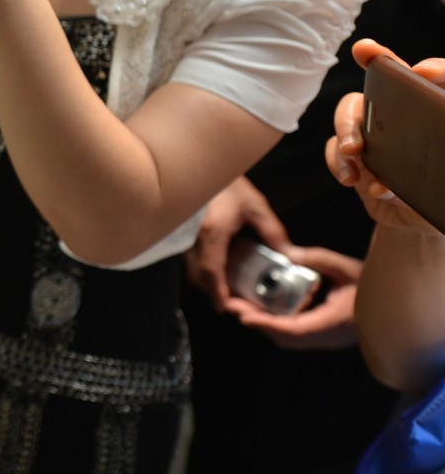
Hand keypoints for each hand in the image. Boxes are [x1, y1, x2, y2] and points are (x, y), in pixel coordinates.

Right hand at [186, 176, 292, 310]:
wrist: (202, 165)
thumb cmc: (229, 185)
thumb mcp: (256, 207)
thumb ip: (272, 233)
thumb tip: (289, 256)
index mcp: (213, 233)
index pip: (212, 270)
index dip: (218, 291)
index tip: (226, 308)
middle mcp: (194, 238)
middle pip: (198, 274)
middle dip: (213, 292)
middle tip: (230, 303)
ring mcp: (186, 235)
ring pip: (191, 268)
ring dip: (206, 282)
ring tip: (224, 290)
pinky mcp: (184, 233)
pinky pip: (189, 258)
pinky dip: (200, 270)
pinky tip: (213, 272)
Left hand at [224, 246, 360, 350]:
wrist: (394, 307)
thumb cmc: (373, 286)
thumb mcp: (346, 267)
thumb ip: (317, 259)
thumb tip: (289, 254)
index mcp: (333, 322)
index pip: (294, 329)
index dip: (266, 324)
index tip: (244, 315)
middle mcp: (327, 336)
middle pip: (285, 338)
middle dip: (257, 324)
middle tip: (232, 306)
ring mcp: (326, 340)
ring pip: (287, 340)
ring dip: (263, 325)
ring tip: (240, 307)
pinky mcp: (324, 337)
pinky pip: (294, 336)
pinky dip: (275, 325)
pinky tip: (262, 309)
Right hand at [325, 38, 443, 234]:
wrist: (419, 223)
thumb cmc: (441, 195)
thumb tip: (418, 150)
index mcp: (433, 112)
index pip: (437, 79)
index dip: (433, 69)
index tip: (422, 73)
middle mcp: (401, 115)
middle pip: (378, 85)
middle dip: (371, 87)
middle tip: (368, 117)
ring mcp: (374, 132)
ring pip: (349, 111)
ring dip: (347, 129)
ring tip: (355, 153)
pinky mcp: (353, 155)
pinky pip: (334, 148)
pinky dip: (338, 162)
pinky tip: (353, 180)